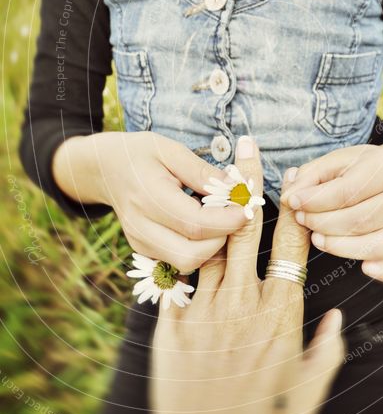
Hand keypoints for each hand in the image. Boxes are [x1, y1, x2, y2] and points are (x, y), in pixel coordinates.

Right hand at [52, 131, 249, 271]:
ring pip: (185, 263)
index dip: (227, 221)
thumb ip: (202, 172)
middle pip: (191, 255)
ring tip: (220, 219)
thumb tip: (236, 188)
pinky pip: (177, 261)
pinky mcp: (143, 250)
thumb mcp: (170, 150)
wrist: (103, 168)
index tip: (248, 208)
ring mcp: (139, 242)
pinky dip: (198, 248)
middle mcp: (140, 226)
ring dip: (211, 246)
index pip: (195, 224)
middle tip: (235, 216)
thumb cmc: (139, 153)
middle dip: (221, 240)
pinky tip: (204, 226)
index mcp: (148, 197)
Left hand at [135, 135, 344, 413]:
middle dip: (248, 181)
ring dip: (214, 206)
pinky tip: (180, 225)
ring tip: (213, 172)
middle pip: (248, 227)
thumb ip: (326, 350)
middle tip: (246, 147)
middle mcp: (244, 301)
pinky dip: (184, 248)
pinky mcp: (174, 323)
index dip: (295, 207)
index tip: (294, 180)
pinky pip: (180, 274)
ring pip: (211, 240)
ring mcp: (206, 309)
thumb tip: (335, 318)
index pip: (293, 244)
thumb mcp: (308, 391)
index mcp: (282, 313)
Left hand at [280, 136, 382, 283]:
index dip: (316, 200)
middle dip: (324, 223)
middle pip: (361, 218)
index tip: (293, 202)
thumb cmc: (364, 166)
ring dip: (340, 246)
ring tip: (316, 238)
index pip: (349, 190)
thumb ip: (311, 175)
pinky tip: (365, 268)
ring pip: (376, 243)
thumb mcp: (338, 160)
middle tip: (302, 219)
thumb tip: (290, 196)